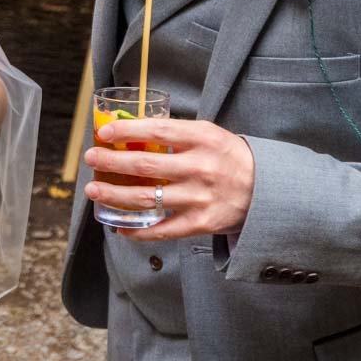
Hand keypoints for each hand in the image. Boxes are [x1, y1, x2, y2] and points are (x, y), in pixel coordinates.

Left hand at [83, 118, 255, 240]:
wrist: (268, 190)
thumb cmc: (230, 158)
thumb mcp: (209, 135)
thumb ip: (176, 134)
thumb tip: (131, 130)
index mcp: (202, 139)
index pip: (157, 130)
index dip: (126, 130)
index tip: (104, 132)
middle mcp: (200, 167)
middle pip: (144, 166)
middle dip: (111, 162)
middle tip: (91, 159)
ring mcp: (200, 197)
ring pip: (146, 198)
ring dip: (114, 195)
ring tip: (93, 190)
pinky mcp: (202, 223)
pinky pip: (163, 230)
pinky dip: (138, 230)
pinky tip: (121, 227)